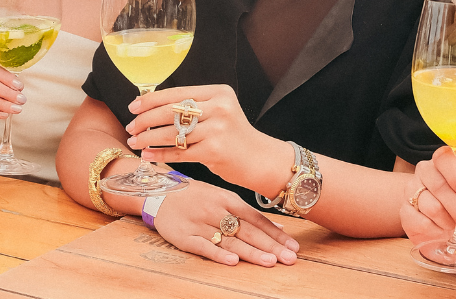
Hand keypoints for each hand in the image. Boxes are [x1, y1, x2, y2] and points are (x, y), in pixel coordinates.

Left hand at [124, 85, 291, 191]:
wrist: (259, 158)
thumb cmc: (233, 136)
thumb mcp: (220, 111)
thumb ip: (194, 106)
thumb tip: (152, 106)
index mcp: (218, 92)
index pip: (177, 92)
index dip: (151, 100)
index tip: (133, 106)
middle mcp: (219, 107)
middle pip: (172, 111)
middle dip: (145, 120)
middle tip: (131, 127)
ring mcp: (217, 129)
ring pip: (172, 133)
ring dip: (148, 139)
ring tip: (135, 142)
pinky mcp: (214, 151)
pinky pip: (179, 152)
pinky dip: (160, 154)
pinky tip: (148, 155)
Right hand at [153, 180, 298, 266]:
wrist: (161, 193)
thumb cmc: (196, 196)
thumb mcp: (222, 198)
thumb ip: (247, 213)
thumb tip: (278, 228)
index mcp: (228, 199)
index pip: (257, 219)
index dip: (276, 234)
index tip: (293, 246)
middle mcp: (217, 211)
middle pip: (248, 231)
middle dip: (271, 246)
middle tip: (290, 258)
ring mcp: (201, 224)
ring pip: (230, 240)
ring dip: (252, 252)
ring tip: (270, 261)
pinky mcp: (185, 237)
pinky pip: (204, 247)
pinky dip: (219, 254)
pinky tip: (233, 262)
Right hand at [401, 144, 455, 246]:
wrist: (455, 234)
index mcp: (442, 161)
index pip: (444, 158)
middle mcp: (424, 172)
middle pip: (439, 186)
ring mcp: (411, 191)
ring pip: (432, 207)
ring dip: (450, 223)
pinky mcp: (405, 212)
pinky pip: (422, 223)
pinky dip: (438, 233)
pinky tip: (442, 233)